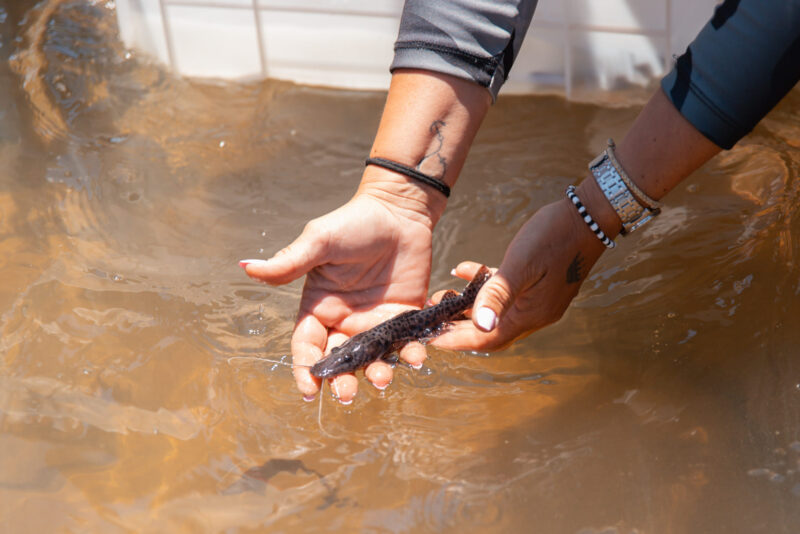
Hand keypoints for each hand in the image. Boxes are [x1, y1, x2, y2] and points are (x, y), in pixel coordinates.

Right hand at [241, 176, 440, 402]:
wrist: (399, 210)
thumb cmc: (354, 222)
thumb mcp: (319, 241)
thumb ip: (289, 262)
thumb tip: (246, 267)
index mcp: (319, 306)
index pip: (306, 345)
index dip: (305, 368)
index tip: (309, 389)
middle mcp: (345, 320)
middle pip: (339, 361)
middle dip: (342, 381)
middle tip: (348, 393)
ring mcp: (376, 320)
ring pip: (373, 358)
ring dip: (376, 372)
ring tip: (382, 377)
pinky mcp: (405, 316)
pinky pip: (405, 342)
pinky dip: (410, 353)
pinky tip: (416, 356)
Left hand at [432, 191, 610, 349]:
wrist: (590, 215)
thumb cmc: (554, 237)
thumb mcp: (521, 264)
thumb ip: (499, 294)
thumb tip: (481, 325)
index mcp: (531, 314)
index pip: (488, 339)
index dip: (458, 341)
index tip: (432, 339)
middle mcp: (535, 314)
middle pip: (491, 332)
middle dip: (459, 328)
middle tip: (431, 320)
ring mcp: (539, 301)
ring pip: (497, 314)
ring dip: (469, 308)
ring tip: (441, 297)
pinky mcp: (540, 286)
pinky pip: (506, 294)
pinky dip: (485, 287)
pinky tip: (466, 271)